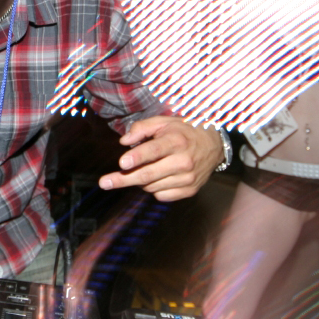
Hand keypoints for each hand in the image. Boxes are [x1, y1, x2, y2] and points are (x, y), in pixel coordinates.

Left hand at [98, 116, 221, 200]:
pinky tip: (158, 176)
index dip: (137, 157)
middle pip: (148, 175)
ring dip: (140, 180)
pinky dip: (153, 188)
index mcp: (177, 141)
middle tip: (104, 183)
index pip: (154, 151)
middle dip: (123, 180)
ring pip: (152, 186)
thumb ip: (142, 128)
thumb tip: (124, 142)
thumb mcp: (164, 122)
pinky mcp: (190, 190)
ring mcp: (187, 178)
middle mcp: (183, 161)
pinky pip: (162, 196)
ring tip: (142, 168)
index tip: (122, 163)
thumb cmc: (183, 131)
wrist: (214, 146)